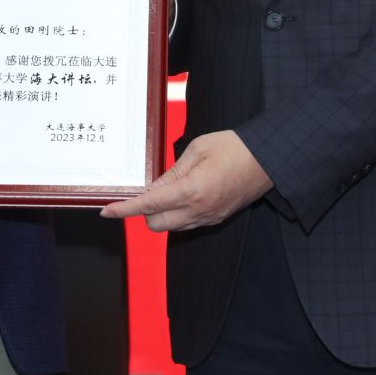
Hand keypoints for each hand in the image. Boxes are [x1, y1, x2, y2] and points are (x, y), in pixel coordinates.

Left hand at [101, 130, 269, 231]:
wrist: (268, 159)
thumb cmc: (234, 147)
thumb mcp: (197, 150)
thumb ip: (171, 172)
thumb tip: (152, 189)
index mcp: (192, 190)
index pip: (148, 205)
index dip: (124, 209)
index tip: (107, 212)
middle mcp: (199, 210)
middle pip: (155, 224)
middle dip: (145, 211)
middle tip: (149, 189)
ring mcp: (209, 218)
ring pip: (171, 227)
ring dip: (162, 213)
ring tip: (171, 188)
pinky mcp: (217, 219)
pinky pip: (187, 225)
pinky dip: (178, 214)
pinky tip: (184, 195)